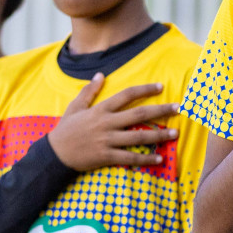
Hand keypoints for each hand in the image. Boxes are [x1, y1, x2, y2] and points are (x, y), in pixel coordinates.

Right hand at [47, 76, 177, 171]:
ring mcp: (107, 140)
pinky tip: (159, 158)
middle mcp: (106, 123)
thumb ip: (89, 91)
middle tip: (178, 108)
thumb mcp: (75, 107)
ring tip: (175, 133)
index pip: (126, 95)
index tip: (161, 87)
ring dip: (159, 135)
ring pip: (138, 136)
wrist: (54, 154)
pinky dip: (145, 158)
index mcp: (100, 109)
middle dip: (161, 110)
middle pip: (139, 114)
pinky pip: (130, 158)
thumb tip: (101, 74)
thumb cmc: (65, 129)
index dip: (144, 89)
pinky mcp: (106, 156)